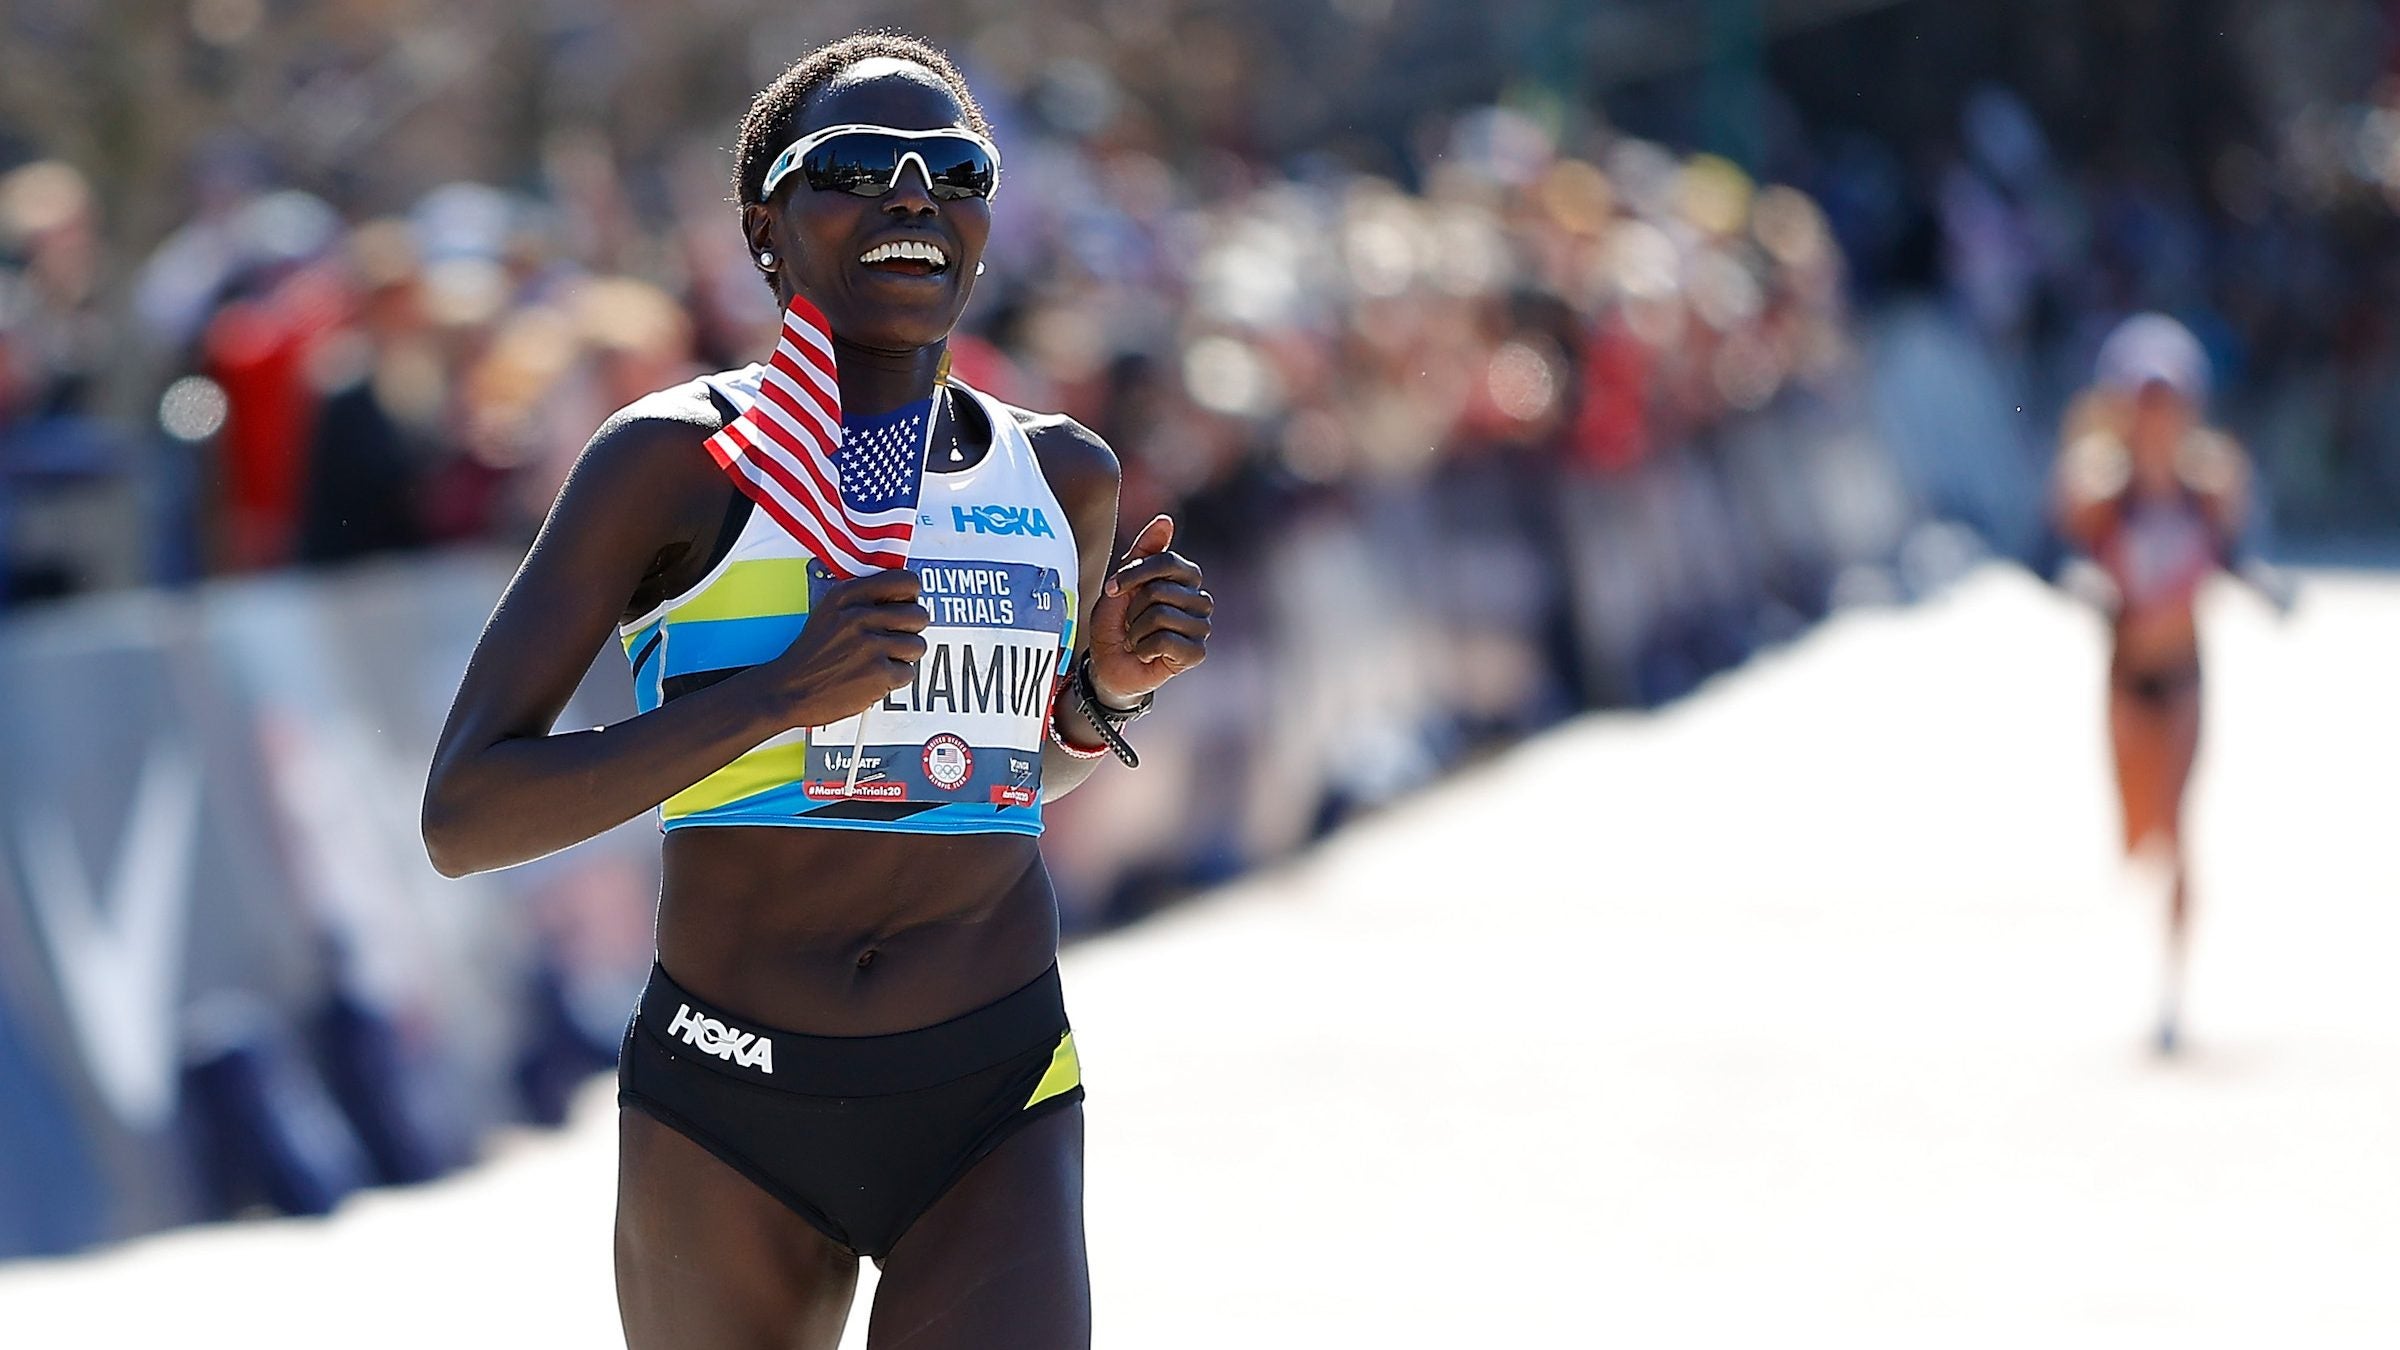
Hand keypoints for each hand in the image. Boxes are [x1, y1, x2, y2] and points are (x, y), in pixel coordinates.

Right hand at [764, 567, 929, 725]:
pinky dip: (894, 679)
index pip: (905, 581)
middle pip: (918, 615)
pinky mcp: (877, 674)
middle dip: (910, 630)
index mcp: (847, 595)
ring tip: (881, 660)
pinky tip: (873, 676)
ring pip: (917, 645)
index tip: (904, 605)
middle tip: (893, 639)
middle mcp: (859, 616)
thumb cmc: (811, 654)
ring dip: (904, 657)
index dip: (910, 597)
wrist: (788, 690)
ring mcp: (869, 645)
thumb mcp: (829, 611)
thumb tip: (903, 595)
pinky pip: (908, 673)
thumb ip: (863, 599)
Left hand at [1086, 515, 1211, 704]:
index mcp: (1185, 578)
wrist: (1108, 666)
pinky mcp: (1197, 653)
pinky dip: (1145, 649)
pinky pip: (1166, 641)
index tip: (1112, 588)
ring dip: (1136, 630)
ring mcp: (1201, 627)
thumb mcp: (1122, 583)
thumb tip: (1165, 520)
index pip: (1167, 561)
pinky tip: (1147, 654)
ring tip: (1138, 639)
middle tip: (1130, 622)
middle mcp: (1199, 600)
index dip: (1134, 573)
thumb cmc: (1116, 623)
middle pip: (1160, 589)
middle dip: (1133, 607)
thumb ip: (1143, 552)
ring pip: (1161, 615)